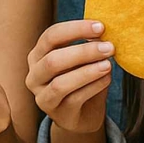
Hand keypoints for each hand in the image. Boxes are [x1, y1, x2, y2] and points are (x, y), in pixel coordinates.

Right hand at [25, 20, 114, 134]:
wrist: (84, 115)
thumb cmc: (82, 81)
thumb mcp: (82, 60)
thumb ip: (88, 45)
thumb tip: (103, 31)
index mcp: (38, 55)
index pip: (51, 36)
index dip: (75, 29)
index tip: (100, 26)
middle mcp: (34, 75)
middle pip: (52, 60)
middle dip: (83, 52)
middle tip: (109, 47)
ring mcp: (43, 97)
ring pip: (60, 83)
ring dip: (87, 72)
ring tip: (108, 64)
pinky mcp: (57, 114)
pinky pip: (74, 99)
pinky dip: (93, 86)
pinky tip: (107, 79)